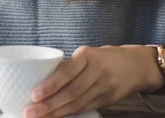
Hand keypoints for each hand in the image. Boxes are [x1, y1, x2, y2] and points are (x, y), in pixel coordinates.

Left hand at [23, 45, 159, 117]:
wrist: (135, 65)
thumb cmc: (101, 57)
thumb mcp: (86, 54)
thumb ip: (68, 66)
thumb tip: (39, 78)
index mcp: (87, 56)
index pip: (67, 71)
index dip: (51, 84)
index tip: (34, 95)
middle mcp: (98, 72)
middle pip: (72, 92)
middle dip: (49, 104)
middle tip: (30, 112)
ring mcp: (105, 88)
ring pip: (78, 104)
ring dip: (56, 113)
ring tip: (38, 117)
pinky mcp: (109, 100)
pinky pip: (85, 109)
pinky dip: (69, 114)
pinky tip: (55, 117)